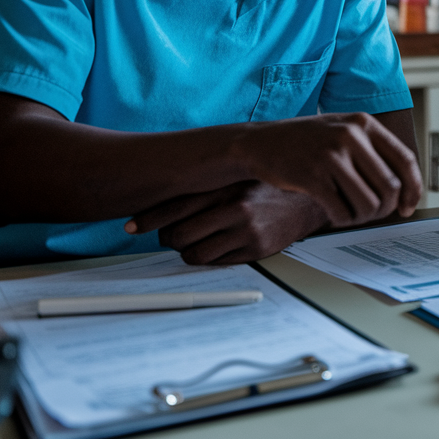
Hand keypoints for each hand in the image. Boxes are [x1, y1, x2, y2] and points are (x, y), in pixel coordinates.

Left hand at [127, 181, 327, 264]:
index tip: (130, 225)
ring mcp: (245, 230)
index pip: (172, 205)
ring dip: (187, 250)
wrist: (308, 196)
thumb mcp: (233, 175)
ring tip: (194, 241)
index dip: (145, 218)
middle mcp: (233, 206)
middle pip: (176, 234)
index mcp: (223, 184)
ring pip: (193, 254)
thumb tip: (158, 199)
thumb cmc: (263, 185)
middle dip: (167, 237)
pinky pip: (216, 262)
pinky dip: (209, 257)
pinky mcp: (256, 248)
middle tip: (171, 233)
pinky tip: (216, 246)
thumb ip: (202, 184)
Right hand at [239, 112, 421, 226]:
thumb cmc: (306, 142)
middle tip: (370, 214)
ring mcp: (331, 155)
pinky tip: (334, 214)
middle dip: (385, 209)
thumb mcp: (342, 131)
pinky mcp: (312, 177)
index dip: (413, 188)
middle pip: (390, 187)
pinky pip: (342, 212)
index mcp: (363, 123)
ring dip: (362, 218)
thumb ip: (372, 152)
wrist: (260, 143)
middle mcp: (351, 136)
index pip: (405, 159)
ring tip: (349, 213)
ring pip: (369, 204)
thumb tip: (405, 190)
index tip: (408, 207)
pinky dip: (342, 220)